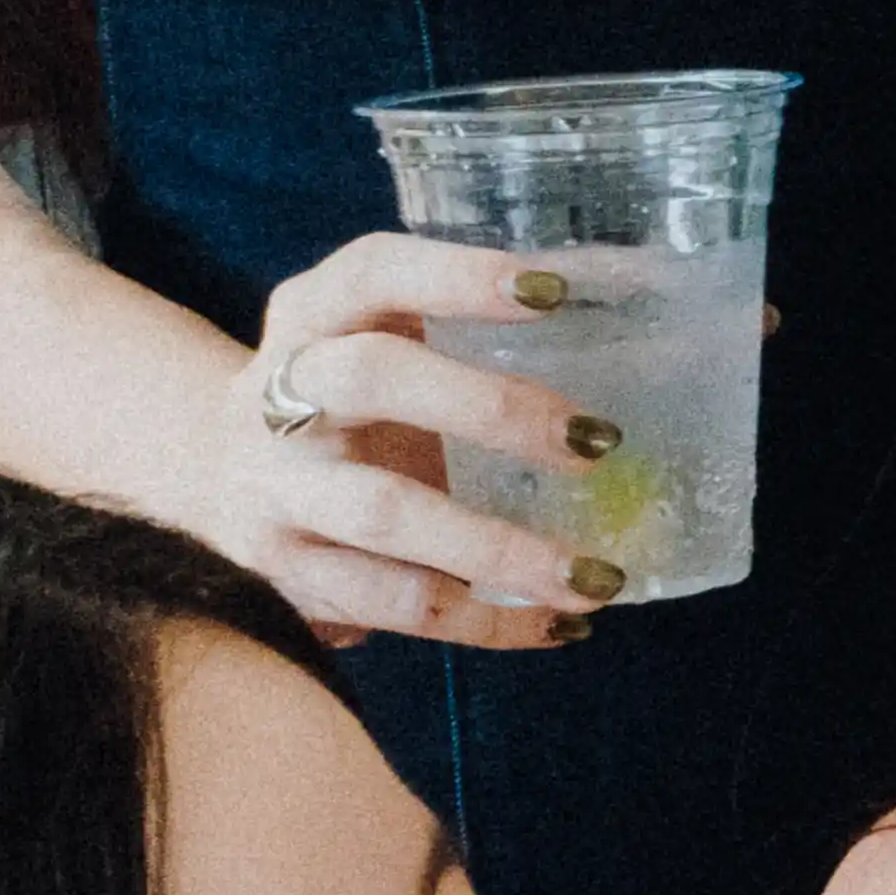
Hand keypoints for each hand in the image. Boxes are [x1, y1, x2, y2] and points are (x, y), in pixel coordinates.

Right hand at [194, 229, 623, 650]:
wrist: (205, 470)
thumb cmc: (347, 394)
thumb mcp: (385, 337)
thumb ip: (489, 323)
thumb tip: (691, 298)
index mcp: (311, 315)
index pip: (373, 272)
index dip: (456, 274)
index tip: (554, 290)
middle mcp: (275, 394)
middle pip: (372, 379)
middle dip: (491, 408)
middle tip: (597, 443)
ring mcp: (274, 488)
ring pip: (383, 513)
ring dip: (498, 548)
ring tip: (595, 575)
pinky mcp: (283, 571)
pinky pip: (390, 600)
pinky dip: (480, 620)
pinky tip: (554, 622)